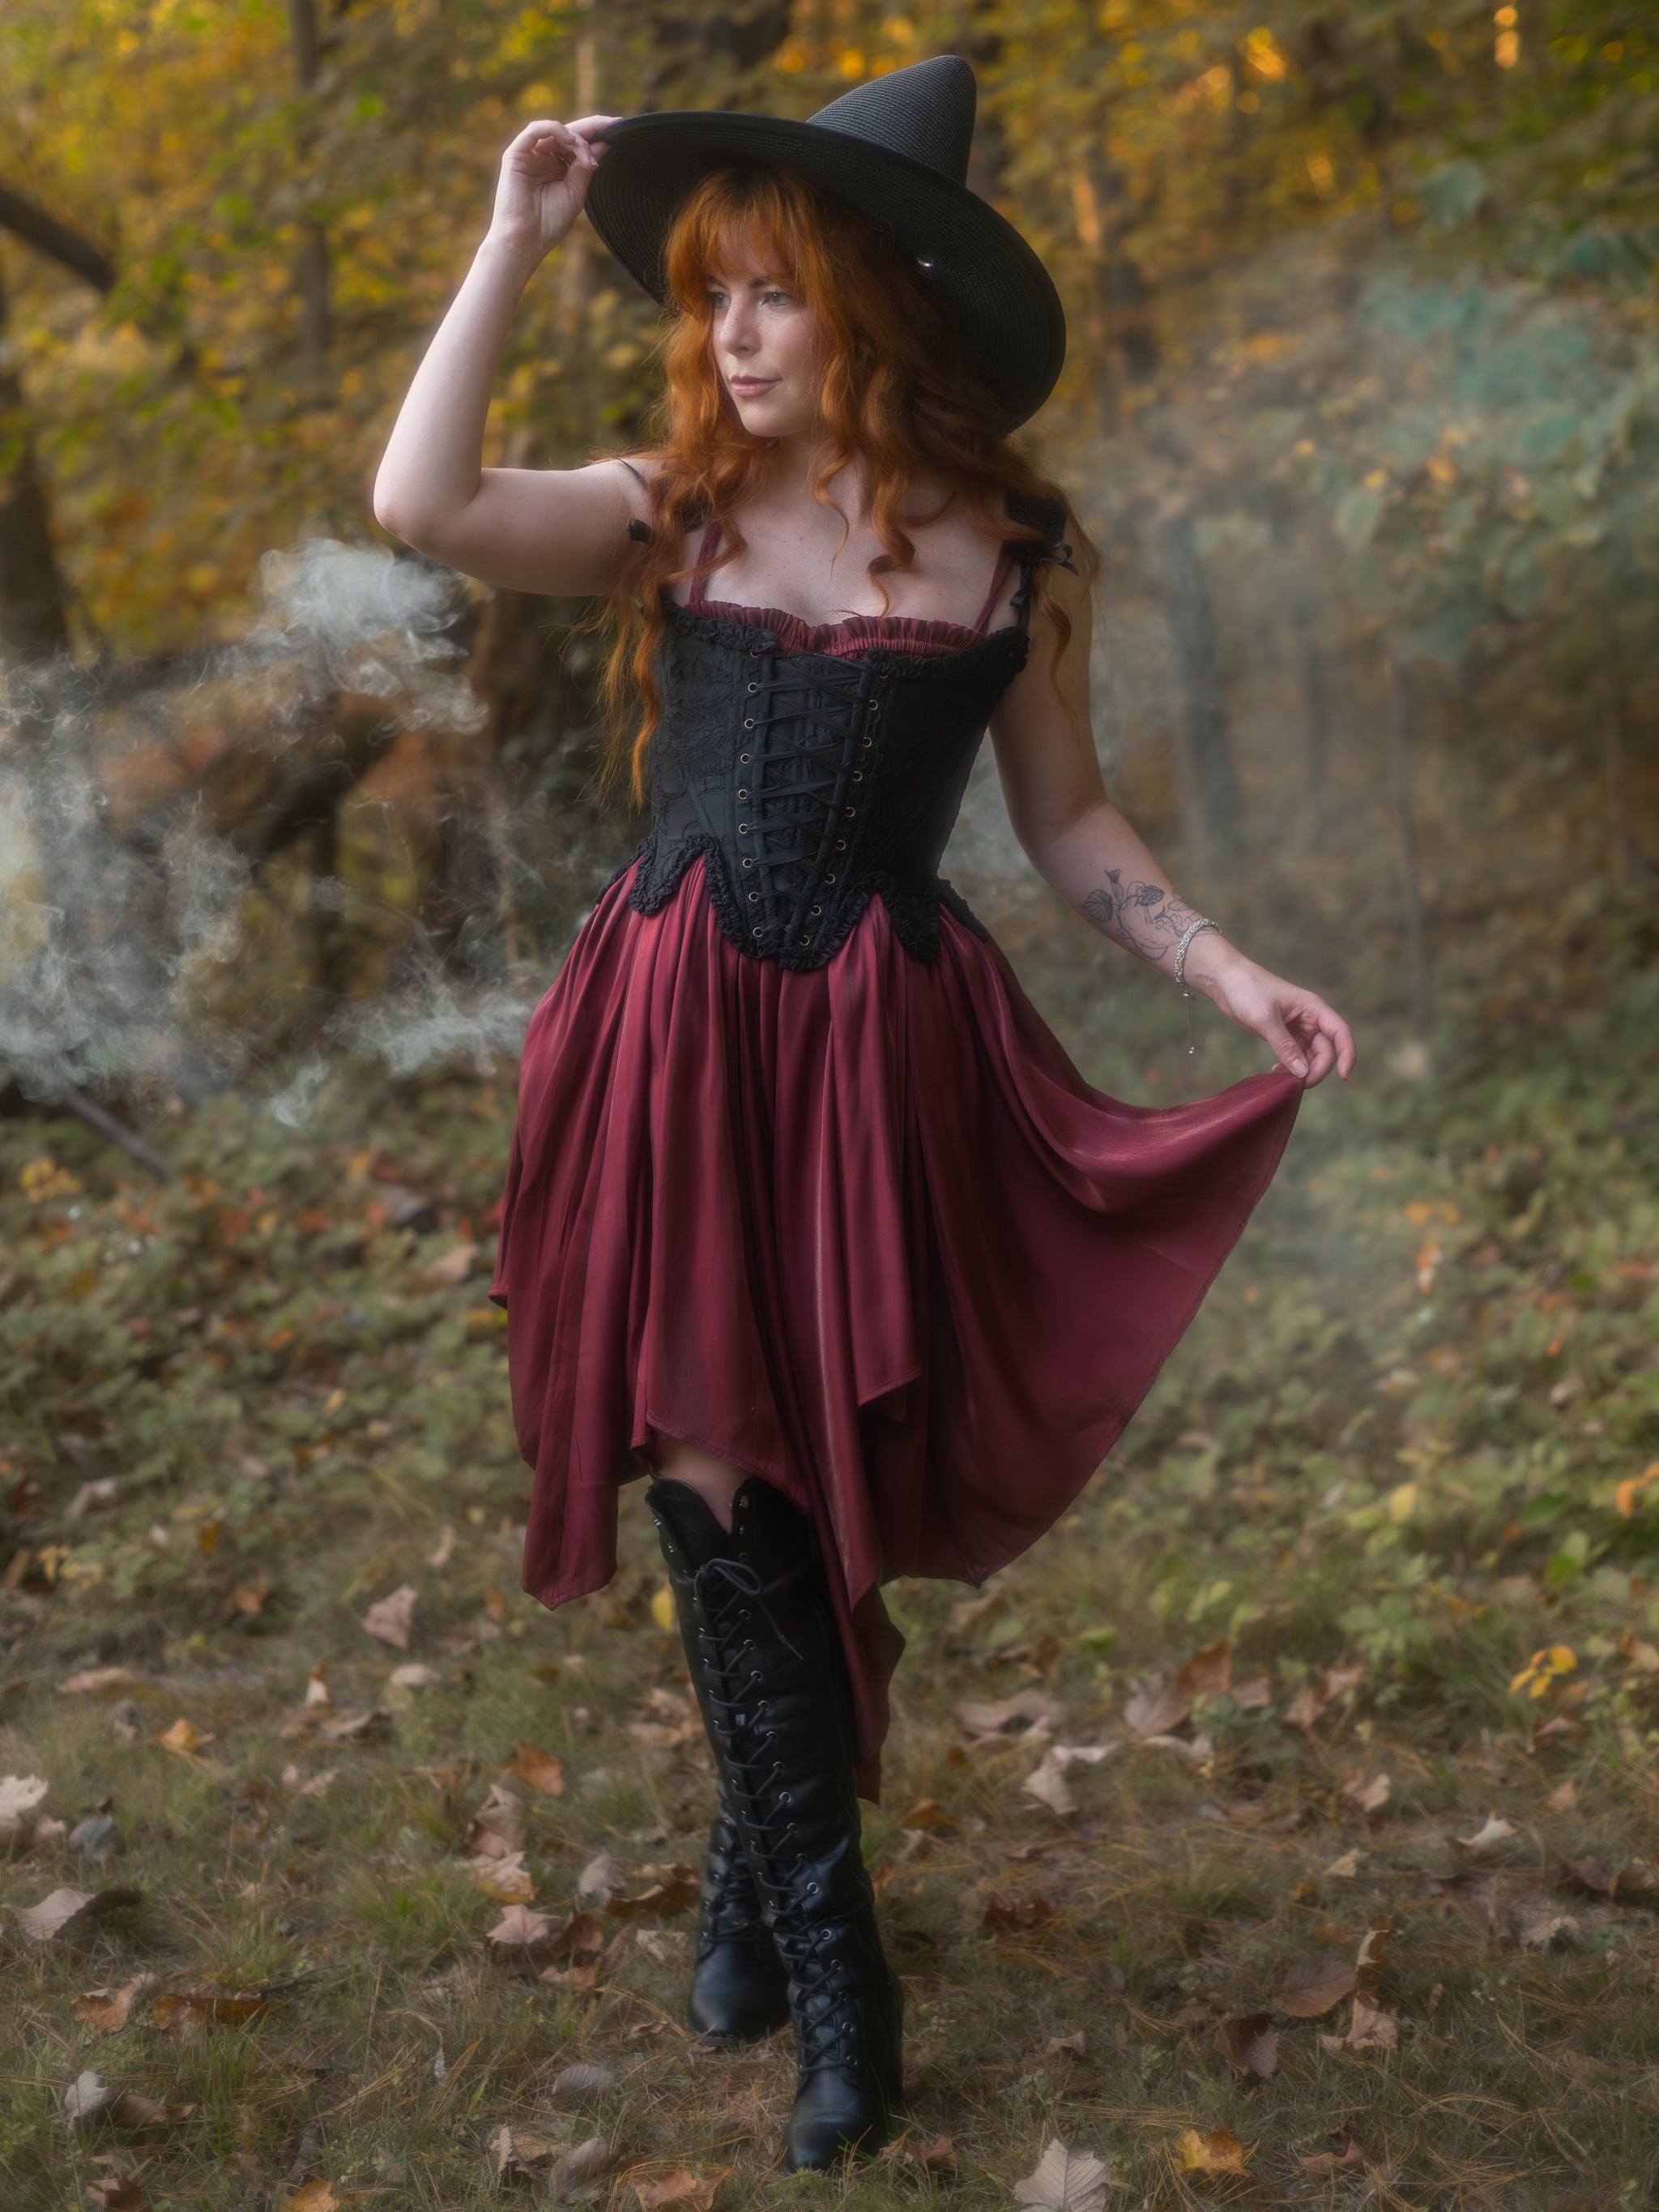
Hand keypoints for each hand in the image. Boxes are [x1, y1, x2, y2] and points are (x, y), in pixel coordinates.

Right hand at [486, 115, 619, 261]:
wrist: (525, 241)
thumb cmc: (549, 223)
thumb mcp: (575, 193)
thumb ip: (586, 168)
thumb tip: (604, 144)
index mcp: (558, 167)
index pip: (577, 143)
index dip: (597, 132)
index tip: (619, 126)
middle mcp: (544, 157)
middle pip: (569, 133)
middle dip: (592, 129)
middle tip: (614, 128)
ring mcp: (530, 154)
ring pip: (556, 130)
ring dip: (577, 139)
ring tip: (588, 159)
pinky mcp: (516, 153)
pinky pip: (536, 129)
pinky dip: (556, 129)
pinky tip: (571, 140)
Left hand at [1184, 937, 1355, 1085]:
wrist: (1226, 981)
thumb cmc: (1248, 990)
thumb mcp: (1265, 1019)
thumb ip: (1284, 1046)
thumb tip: (1302, 1072)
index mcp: (1314, 1008)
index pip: (1341, 1033)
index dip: (1348, 1055)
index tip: (1344, 1077)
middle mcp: (1311, 1019)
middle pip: (1326, 1052)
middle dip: (1315, 1070)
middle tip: (1294, 1084)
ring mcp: (1298, 1029)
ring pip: (1311, 1057)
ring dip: (1301, 1071)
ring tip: (1279, 1077)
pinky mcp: (1285, 1036)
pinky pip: (1296, 1057)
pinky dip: (1290, 1068)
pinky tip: (1275, 1071)